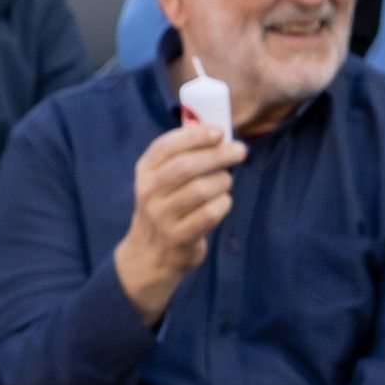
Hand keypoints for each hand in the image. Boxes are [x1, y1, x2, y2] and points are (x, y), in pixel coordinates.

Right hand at [112, 108, 246, 318]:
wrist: (151, 252)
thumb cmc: (166, 205)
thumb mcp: (162, 179)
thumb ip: (183, 156)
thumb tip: (219, 133)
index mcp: (145, 171)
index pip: (166, 146)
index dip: (195, 135)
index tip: (220, 132)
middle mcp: (149, 192)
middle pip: (186, 166)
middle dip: (218, 154)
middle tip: (239, 151)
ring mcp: (161, 216)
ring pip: (201, 189)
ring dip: (223, 181)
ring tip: (226, 181)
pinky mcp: (178, 237)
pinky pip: (210, 214)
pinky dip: (223, 204)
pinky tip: (223, 202)